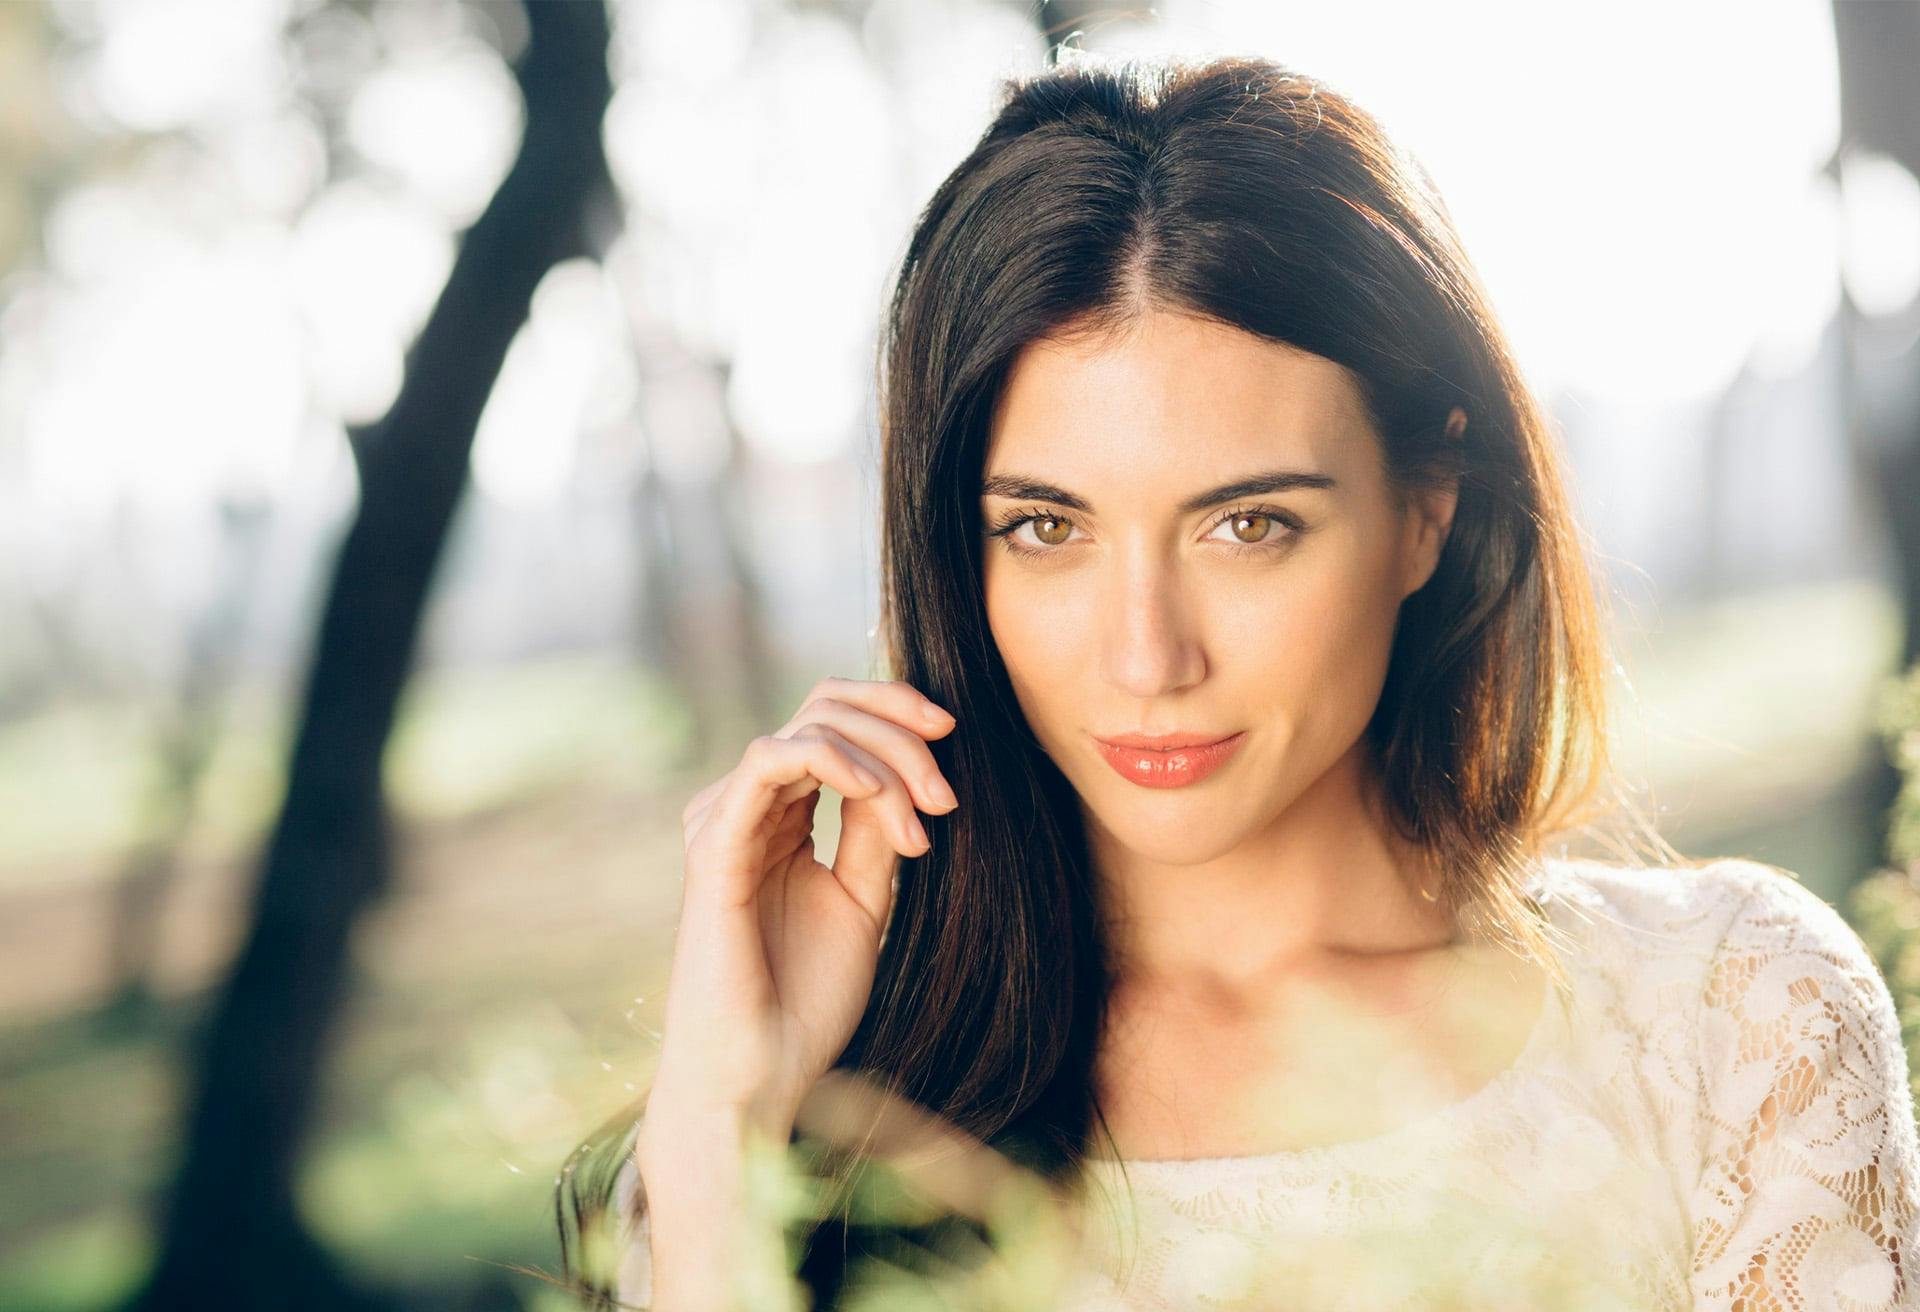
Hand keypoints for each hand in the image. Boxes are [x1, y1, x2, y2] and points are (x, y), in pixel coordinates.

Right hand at [642, 677, 959, 1141]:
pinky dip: (828, 757)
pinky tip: (871, 787)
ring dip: (882, 755)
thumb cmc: (806, 1003)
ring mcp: (726, 822)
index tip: (955, 740)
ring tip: (924, 812)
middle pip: (823, 709)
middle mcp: (747, 809)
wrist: (762, 1075)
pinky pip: (767, 762)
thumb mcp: (863, 900)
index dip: (897, 715)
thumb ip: (874, 831)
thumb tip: (905, 769)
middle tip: (946, 792)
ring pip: (807, 728)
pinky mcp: (715, 845)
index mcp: (779, 819)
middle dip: (899, 729)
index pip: (833, 722)